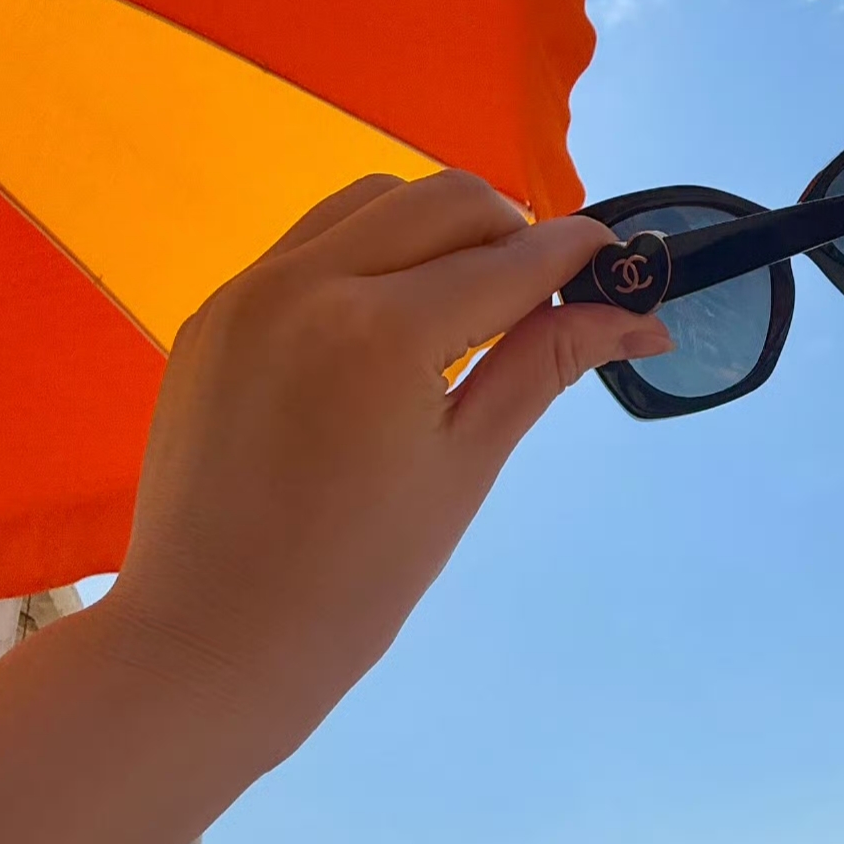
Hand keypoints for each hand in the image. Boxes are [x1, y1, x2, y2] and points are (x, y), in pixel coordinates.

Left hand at [96, 171, 670, 747]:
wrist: (205, 642)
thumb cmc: (353, 583)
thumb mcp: (465, 467)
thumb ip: (543, 366)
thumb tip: (638, 315)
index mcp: (381, 331)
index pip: (509, 259)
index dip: (578, 256)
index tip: (621, 267)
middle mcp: (309, 282)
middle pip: (444, 201)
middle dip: (510, 233)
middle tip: (539, 303)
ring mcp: (250, 290)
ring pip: (372, 202)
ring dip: (435, 231)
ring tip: (461, 310)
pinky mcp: (216, 312)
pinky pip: (308, 244)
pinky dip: (367, 257)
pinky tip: (383, 331)